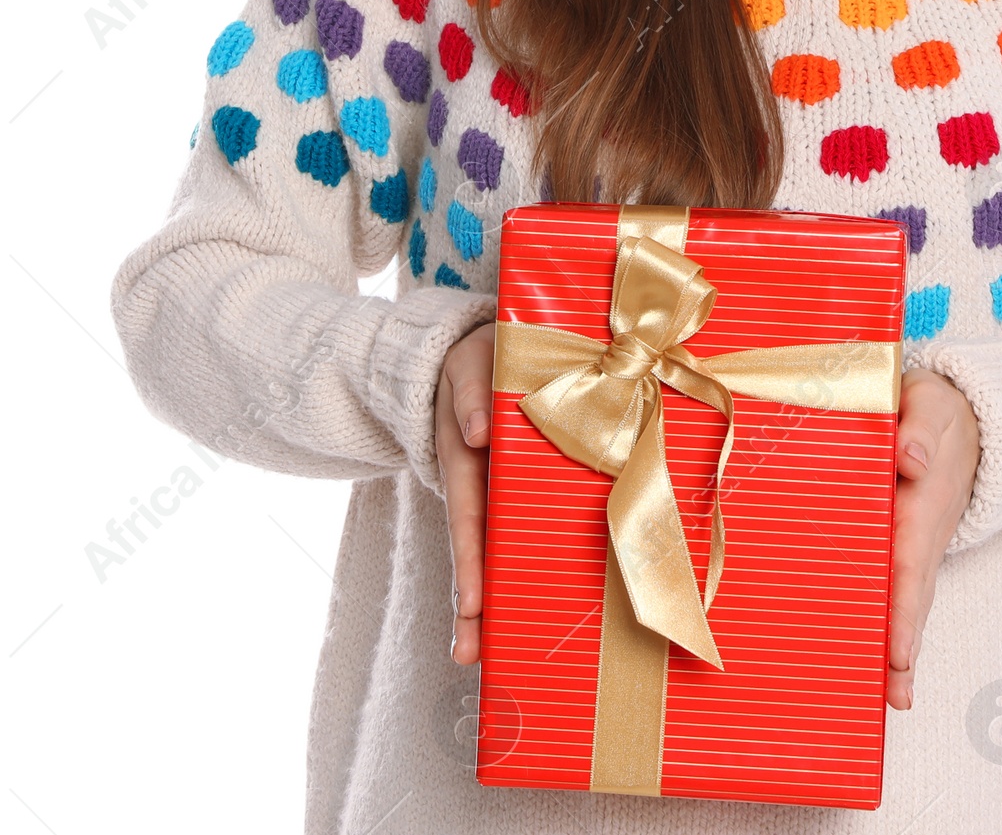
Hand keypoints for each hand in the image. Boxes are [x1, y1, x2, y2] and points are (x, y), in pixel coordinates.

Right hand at [437, 320, 494, 664]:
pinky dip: (522, 566)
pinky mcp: (519, 488)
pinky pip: (521, 529)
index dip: (471, 562)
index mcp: (466, 458)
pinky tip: (535, 606)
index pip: (467, 518)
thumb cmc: (480, 357)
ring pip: (496, 549)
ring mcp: (498, 490)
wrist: (485, 345)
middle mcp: (479, 484)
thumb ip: (474, 393)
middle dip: (472, 604)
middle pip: (475, 550)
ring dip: (490, 600)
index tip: (473, 605)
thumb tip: (477, 433)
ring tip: (485, 655)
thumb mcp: (470, 365)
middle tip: (471, 656)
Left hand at [888, 368, 979, 709]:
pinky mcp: (912, 542)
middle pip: (913, 596)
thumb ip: (919, 426)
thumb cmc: (939, 407)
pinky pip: (902, 585)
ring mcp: (921, 541)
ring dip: (901, 647)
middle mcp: (924, 530)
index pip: (909, 560)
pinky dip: (895, 622)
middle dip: (904, 644)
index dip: (903, 606)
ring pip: (910, 599)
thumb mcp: (931, 402)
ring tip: (892, 699)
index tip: (899, 650)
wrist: (971, 414)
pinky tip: (883, 662)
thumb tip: (908, 458)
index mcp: (923, 500)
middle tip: (895, 696)